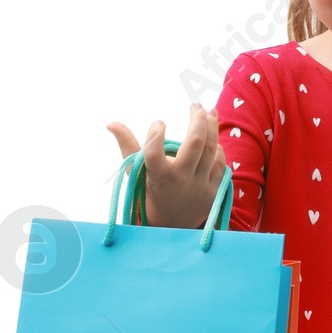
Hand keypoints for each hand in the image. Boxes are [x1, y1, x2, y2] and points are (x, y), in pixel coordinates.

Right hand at [105, 104, 228, 228]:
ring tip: (209, 112)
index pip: (154, 155)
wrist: (174, 227)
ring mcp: (201, 187)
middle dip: (197, 120)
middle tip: (195, 106)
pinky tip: (212, 137)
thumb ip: (127, 146)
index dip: (155, 136)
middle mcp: (181, 182)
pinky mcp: (215, 191)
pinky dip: (217, 148)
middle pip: (194, 144)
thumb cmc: (151, 192)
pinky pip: (220, 162)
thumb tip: (111, 123)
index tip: (158, 123)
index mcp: (158, 178)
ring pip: (211, 149)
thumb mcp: (137, 173)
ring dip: (212, 127)